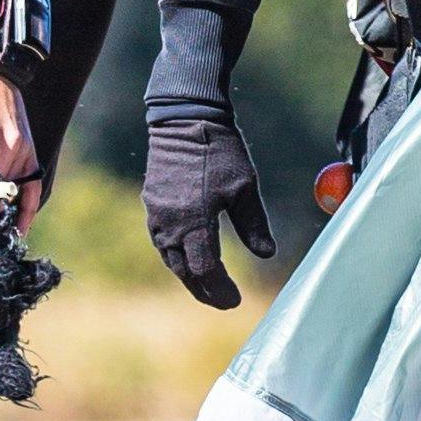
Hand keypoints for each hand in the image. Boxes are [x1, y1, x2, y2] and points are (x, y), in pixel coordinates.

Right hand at [142, 115, 276, 308]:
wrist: (184, 118)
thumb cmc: (219, 150)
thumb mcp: (244, 187)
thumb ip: (254, 224)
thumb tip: (267, 255)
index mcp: (194, 221)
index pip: (205, 270)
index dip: (220, 290)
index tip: (235, 301)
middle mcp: (170, 223)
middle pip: (185, 272)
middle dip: (204, 291)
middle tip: (223, 303)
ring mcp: (158, 215)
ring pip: (170, 259)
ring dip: (189, 277)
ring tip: (207, 288)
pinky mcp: (152, 205)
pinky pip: (162, 242)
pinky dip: (176, 257)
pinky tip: (188, 259)